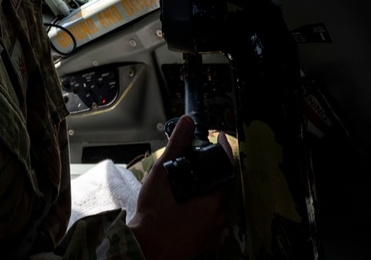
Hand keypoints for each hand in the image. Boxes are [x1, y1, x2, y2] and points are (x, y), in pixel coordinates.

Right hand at [127, 116, 232, 259]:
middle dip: (209, 170)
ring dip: (204, 189)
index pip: (225, 168)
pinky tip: (185, 203)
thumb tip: (187, 122)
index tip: (219, 137)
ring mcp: (214, 232)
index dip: (222, 150)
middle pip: (220, 185)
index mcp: (213, 201)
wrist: (145, 250)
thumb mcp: (162, 175)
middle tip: (194, 160)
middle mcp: (219, 217)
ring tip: (187, 181)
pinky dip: (201, 206)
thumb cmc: (153, 216)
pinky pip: (209, 217)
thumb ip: (177, 146)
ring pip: (214, 201)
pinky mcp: (206, 241)